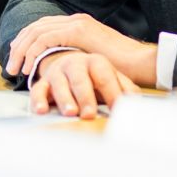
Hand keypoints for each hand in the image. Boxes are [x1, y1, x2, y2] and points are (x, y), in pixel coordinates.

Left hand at [5, 13, 155, 84]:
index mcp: (78, 24)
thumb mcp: (93, 61)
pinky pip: (45, 39)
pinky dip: (33, 53)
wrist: (141, 63)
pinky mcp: (78, 31)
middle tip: (11, 66)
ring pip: (36, 32)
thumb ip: (77, 59)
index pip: (43, 27)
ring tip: (15, 69)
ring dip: (22, 51)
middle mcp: (75, 19)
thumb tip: (63, 69)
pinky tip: (29, 67)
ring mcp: (76, 23)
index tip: (18, 58)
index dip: (26, 41)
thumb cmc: (121, 68)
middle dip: (19, 46)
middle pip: (36, 27)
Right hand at [20, 51, 136, 118]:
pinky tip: (42, 110)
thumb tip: (138, 102)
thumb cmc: (94, 77)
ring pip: (60, 84)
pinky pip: (38, 90)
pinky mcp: (44, 82)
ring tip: (70, 112)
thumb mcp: (112, 79)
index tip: (117, 109)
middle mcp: (76, 64)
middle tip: (89, 114)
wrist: (70, 63)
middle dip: (85, 97)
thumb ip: (125, 89)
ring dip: (64, 99)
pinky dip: (38, 100)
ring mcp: (58, 72)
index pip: (105, 78)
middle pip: (81, 80)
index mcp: (96, 62)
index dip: (112, 93)